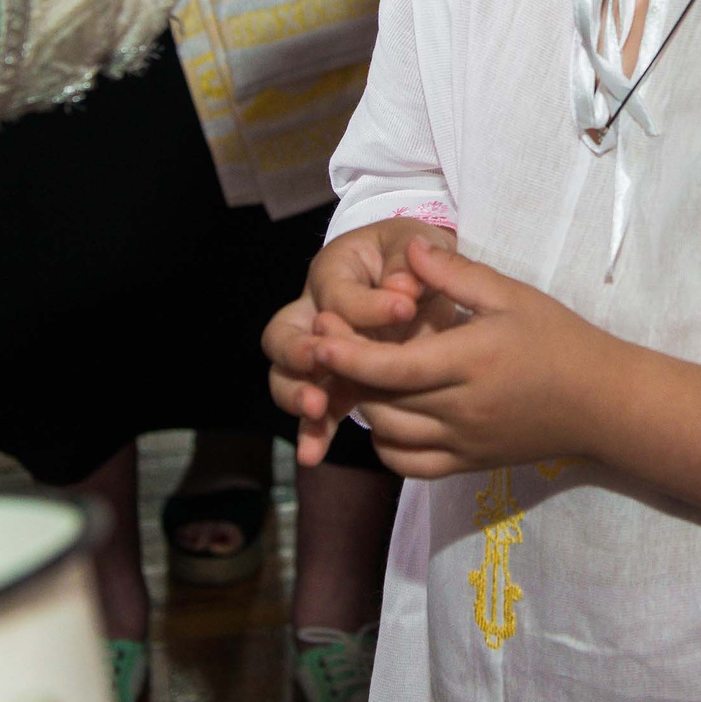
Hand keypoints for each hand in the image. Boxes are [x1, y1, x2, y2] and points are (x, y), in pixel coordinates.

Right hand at [265, 217, 453, 464]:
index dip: (369, 303)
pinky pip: (313, 411)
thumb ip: (409, 263)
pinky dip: (313, 432)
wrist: (417, 283)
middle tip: (321, 358)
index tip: (407, 307)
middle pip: (283, 333)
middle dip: (298, 349)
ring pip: (286, 375)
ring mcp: (316, 353)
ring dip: (297, 394)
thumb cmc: (412, 260)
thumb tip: (402, 287)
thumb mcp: (416, 247)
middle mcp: (311, 311)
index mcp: (333, 270)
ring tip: (316, 408)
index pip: (339, 292)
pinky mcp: (331, 385)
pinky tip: (314, 454)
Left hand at [303, 241, 616, 478]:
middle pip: (380, 402)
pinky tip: (386, 415)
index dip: (346, 354)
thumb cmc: (558, 339)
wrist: (601, 402)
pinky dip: (385, 444)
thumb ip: (456, 273)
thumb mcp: (512, 295)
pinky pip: (409, 465)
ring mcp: (463, 443)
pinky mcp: (467, 464)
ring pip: (388, 434)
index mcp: (471, 362)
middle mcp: (461, 410)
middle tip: (326, 342)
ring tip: (355, 373)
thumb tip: (411, 248)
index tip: (319, 329)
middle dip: (344, 374)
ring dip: (363, 405)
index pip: (391, 367)